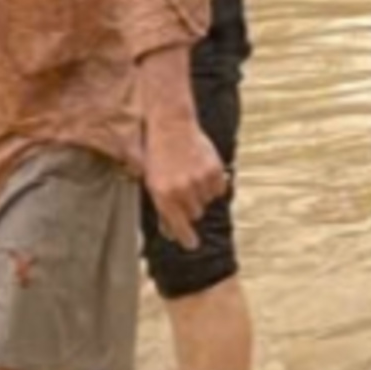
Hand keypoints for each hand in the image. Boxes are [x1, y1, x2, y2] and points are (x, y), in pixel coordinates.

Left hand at [140, 109, 229, 253]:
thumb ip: (161, 207)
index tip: (191, 244)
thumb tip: (169, 232)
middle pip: (194, 214)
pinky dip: (213, 184)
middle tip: (182, 189)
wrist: (171, 126)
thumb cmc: (157, 154)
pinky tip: (201, 170)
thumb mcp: (151, 181)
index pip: (178, 226)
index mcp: (162, 194)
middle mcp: (181, 190)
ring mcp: (199, 180)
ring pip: (207, 202)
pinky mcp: (214, 171)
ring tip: (189, 175)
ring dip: (200, 194)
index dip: (186, 237)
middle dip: (189, 206)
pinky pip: (219, 189)